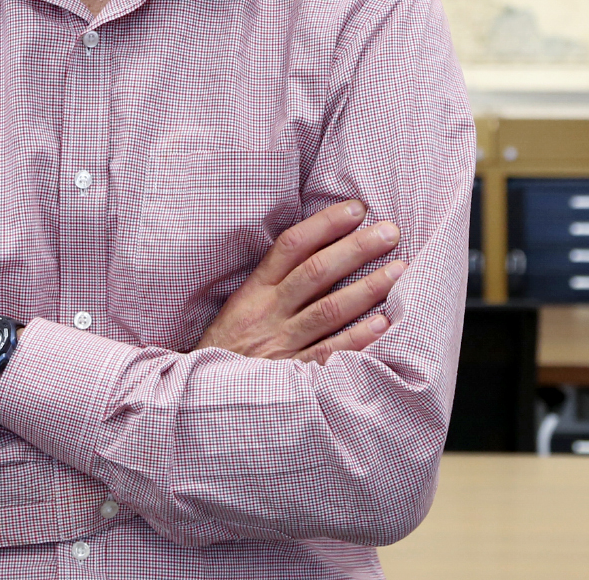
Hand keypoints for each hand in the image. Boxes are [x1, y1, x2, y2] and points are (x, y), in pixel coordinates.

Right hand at [195, 200, 404, 363]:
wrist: (204, 397)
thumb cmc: (229, 347)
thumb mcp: (240, 306)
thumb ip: (274, 282)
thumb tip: (319, 249)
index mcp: (254, 290)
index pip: (291, 246)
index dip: (325, 224)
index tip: (356, 208)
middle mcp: (268, 312)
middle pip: (315, 272)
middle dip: (356, 248)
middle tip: (389, 231)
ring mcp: (282, 344)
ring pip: (328, 310)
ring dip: (367, 288)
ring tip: (400, 270)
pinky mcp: (294, 376)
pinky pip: (330, 354)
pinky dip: (358, 338)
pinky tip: (384, 323)